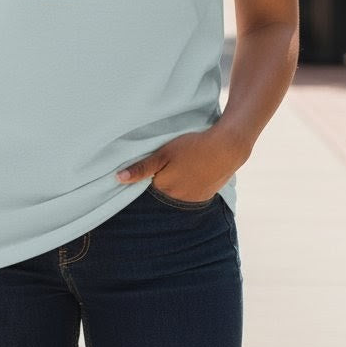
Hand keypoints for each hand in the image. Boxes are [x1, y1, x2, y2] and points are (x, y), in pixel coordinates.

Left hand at [116, 128, 247, 202]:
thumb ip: (142, 168)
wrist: (227, 148)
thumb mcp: (164, 153)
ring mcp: (193, 200)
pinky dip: (189, 186)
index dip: (150, 174)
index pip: (148, 187)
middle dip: (162, 181)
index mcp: (165, 188)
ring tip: (184, 166)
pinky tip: (193, 172)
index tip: (155, 164)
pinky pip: (191, 195)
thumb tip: (118, 178)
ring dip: (176, 184)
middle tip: (171, 163)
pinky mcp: (206, 197)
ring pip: (176, 195)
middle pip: (162, 192)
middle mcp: (177, 199)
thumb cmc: (192, 146)